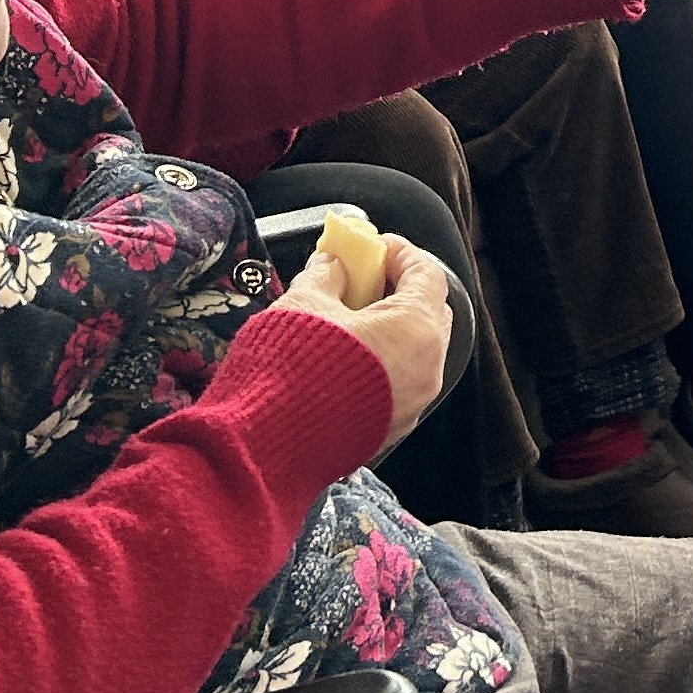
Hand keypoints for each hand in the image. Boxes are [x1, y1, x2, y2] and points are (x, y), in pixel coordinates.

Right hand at [272, 233, 455, 448]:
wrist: (265, 446)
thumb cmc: (288, 372)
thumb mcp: (303, 304)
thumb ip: (326, 276)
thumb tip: (333, 266)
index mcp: (415, 330)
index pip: (427, 274)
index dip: (400, 253)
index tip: (376, 246)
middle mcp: (426, 369)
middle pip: (428, 313)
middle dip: (398, 290)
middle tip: (363, 278)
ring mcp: (412, 403)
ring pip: (414, 352)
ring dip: (388, 329)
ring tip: (346, 317)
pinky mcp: (391, 428)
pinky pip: (397, 383)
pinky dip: (380, 362)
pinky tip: (342, 356)